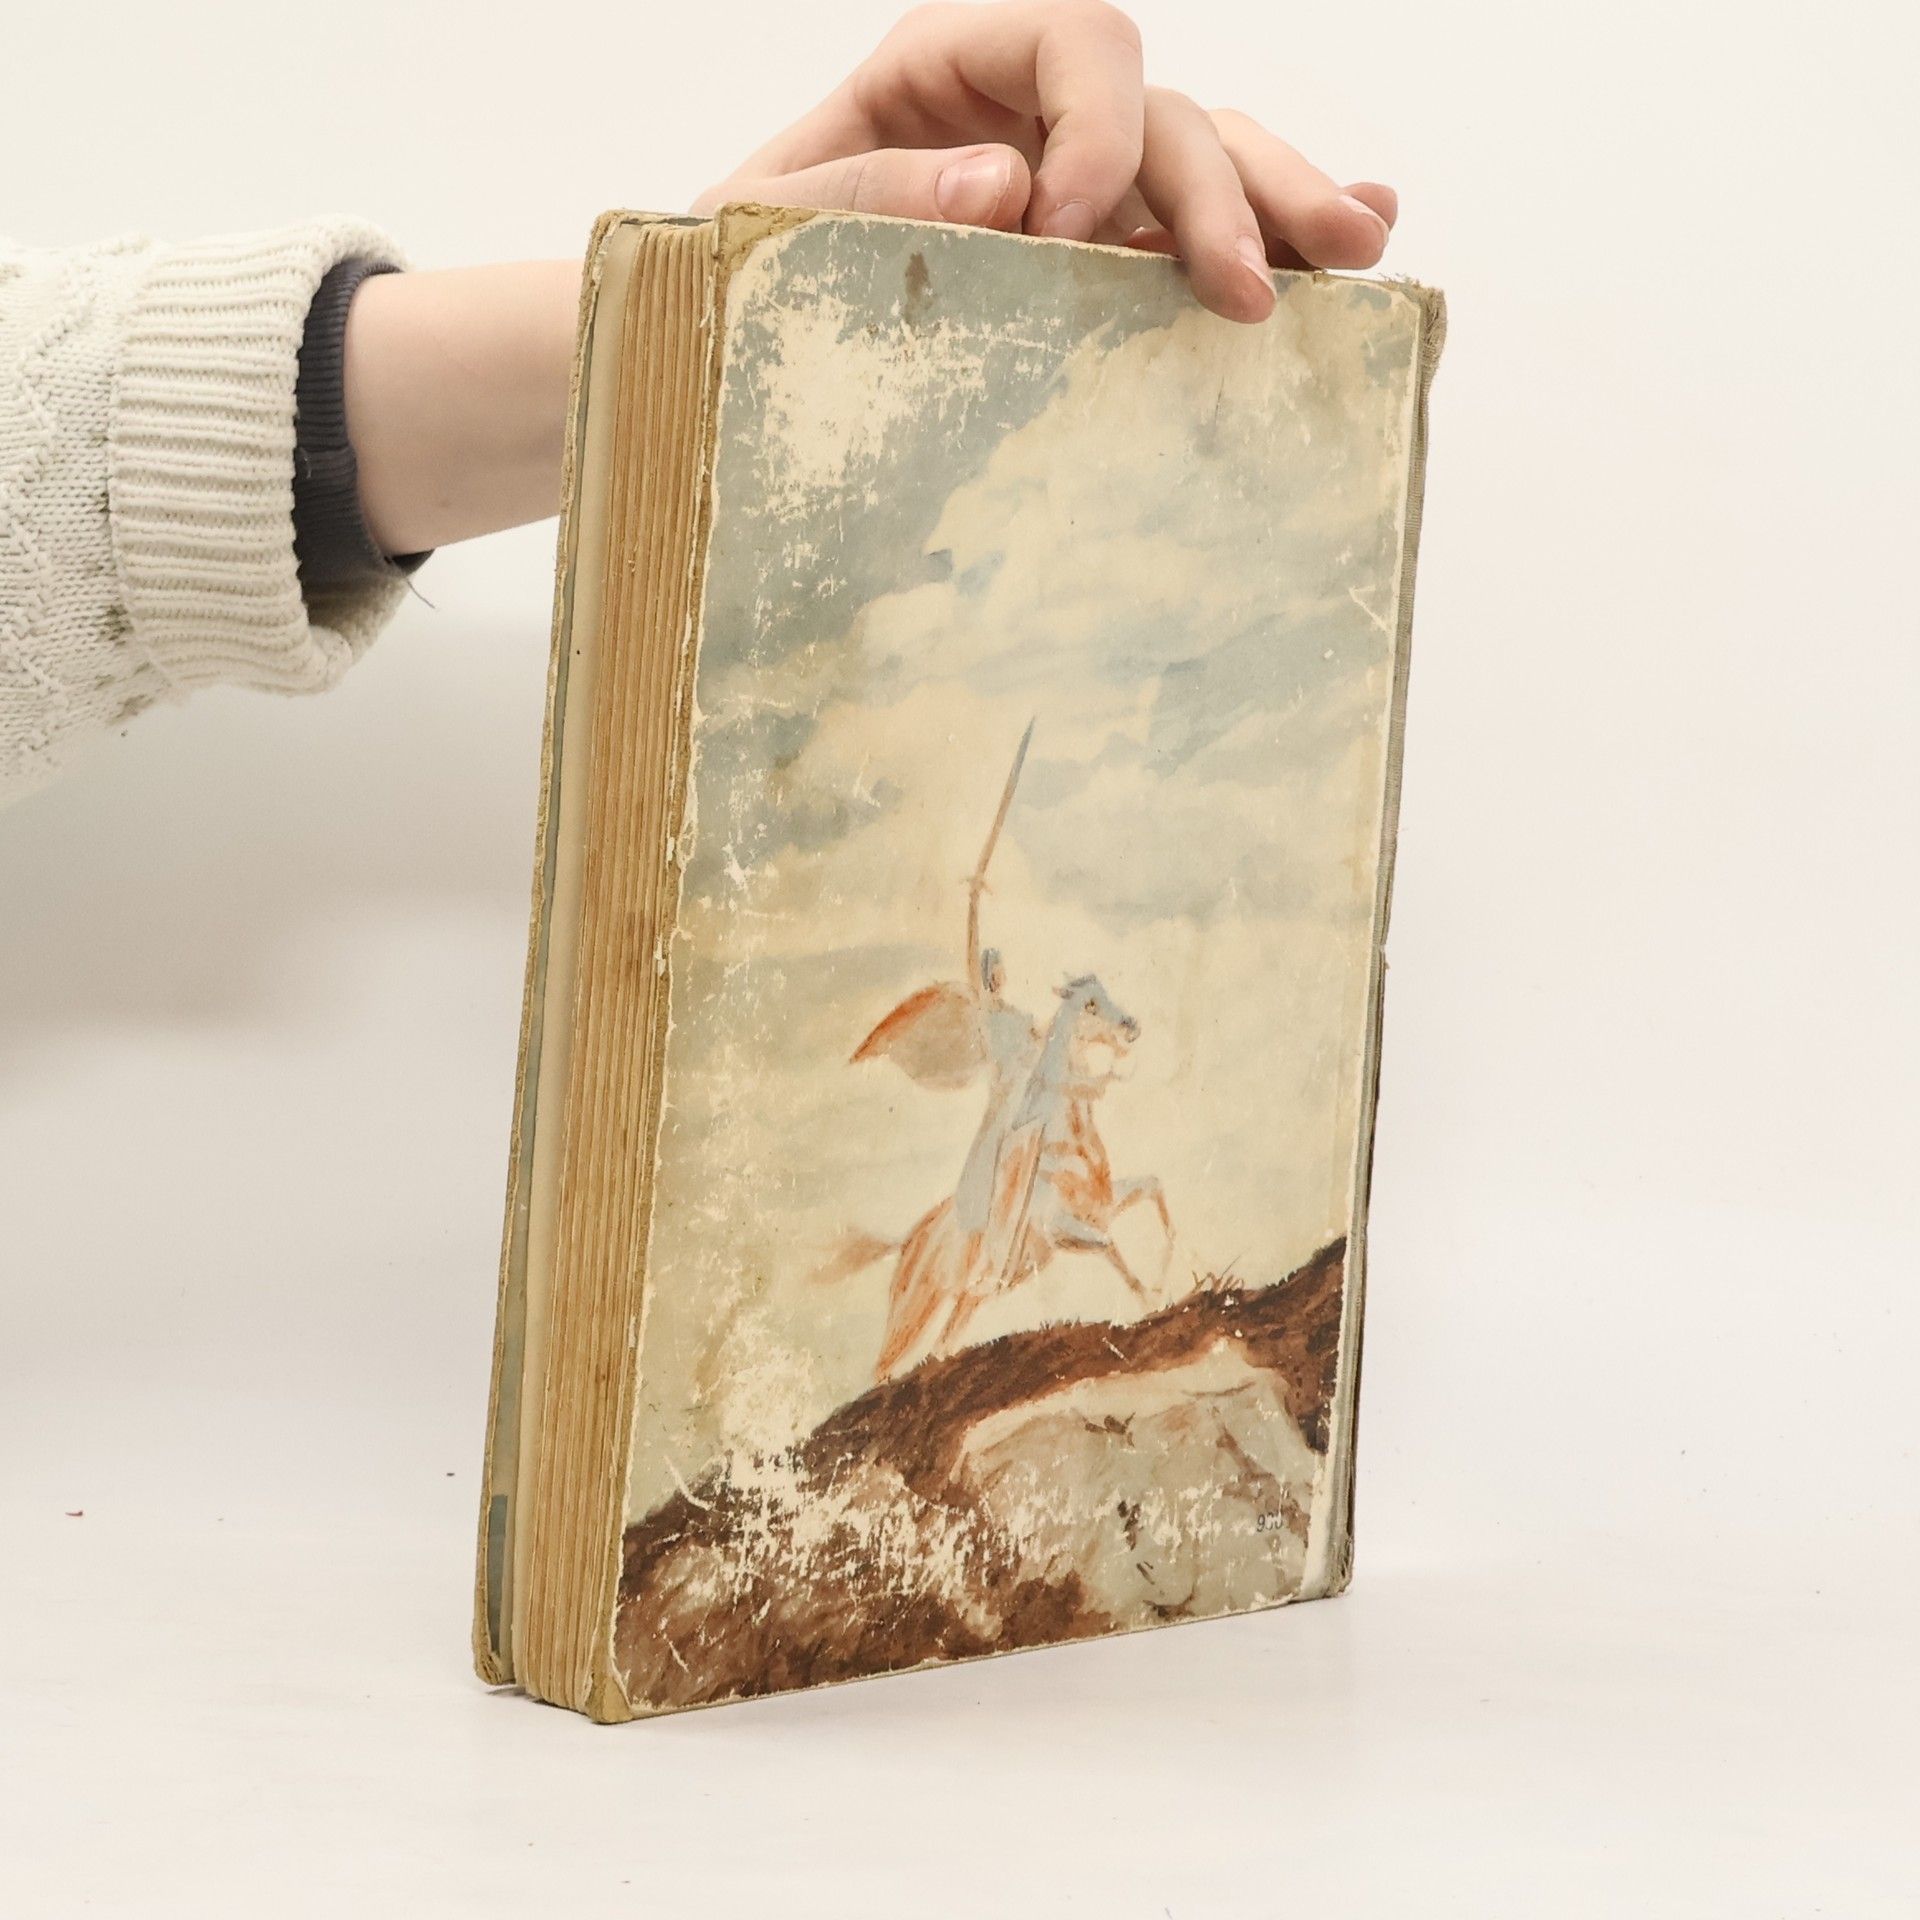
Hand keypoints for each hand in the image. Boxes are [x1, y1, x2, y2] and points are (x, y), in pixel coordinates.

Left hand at [693, 1, 1396, 323]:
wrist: (728, 343)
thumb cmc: (738, 273)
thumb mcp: (767, 225)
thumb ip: (868, 191)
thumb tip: (1004, 182)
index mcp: (946, 67)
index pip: (1071, 39)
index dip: (1096, 125)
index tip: (1063, 233)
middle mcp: (1029, 112)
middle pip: (1164, 107)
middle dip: (1223, 187)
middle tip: (1259, 281)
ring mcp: (1076, 181)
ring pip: (1206, 160)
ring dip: (1282, 205)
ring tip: (1360, 249)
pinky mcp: (1099, 255)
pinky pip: (1195, 228)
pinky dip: (1272, 229)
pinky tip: (1354, 234)